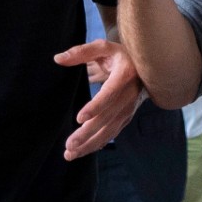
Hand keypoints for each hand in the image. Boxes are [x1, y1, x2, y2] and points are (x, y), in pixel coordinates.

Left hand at [54, 39, 142, 159]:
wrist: (143, 67)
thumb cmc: (118, 55)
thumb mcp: (102, 48)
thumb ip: (81, 52)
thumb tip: (58, 59)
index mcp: (125, 75)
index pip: (110, 94)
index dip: (96, 107)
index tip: (79, 119)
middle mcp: (129, 95)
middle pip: (107, 118)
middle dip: (88, 133)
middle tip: (69, 145)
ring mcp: (129, 108)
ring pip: (110, 130)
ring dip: (90, 143)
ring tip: (70, 153)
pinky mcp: (126, 117)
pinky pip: (112, 133)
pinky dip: (98, 143)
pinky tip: (84, 151)